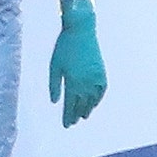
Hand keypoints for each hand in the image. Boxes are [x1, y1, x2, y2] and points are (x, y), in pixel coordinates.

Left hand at [48, 0, 105, 126]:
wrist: (81, 31)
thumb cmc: (64, 47)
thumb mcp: (55, 66)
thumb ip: (55, 85)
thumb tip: (55, 102)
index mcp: (72, 82)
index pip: (70, 105)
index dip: (68, 116)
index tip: (66, 125)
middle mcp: (86, 82)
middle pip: (81, 105)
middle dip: (76, 115)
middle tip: (73, 122)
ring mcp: (95, 78)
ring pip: (92, 99)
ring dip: (88, 109)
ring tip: (84, 116)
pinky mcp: (101, 72)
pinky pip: (102, 90)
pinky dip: (98, 98)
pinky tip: (95, 103)